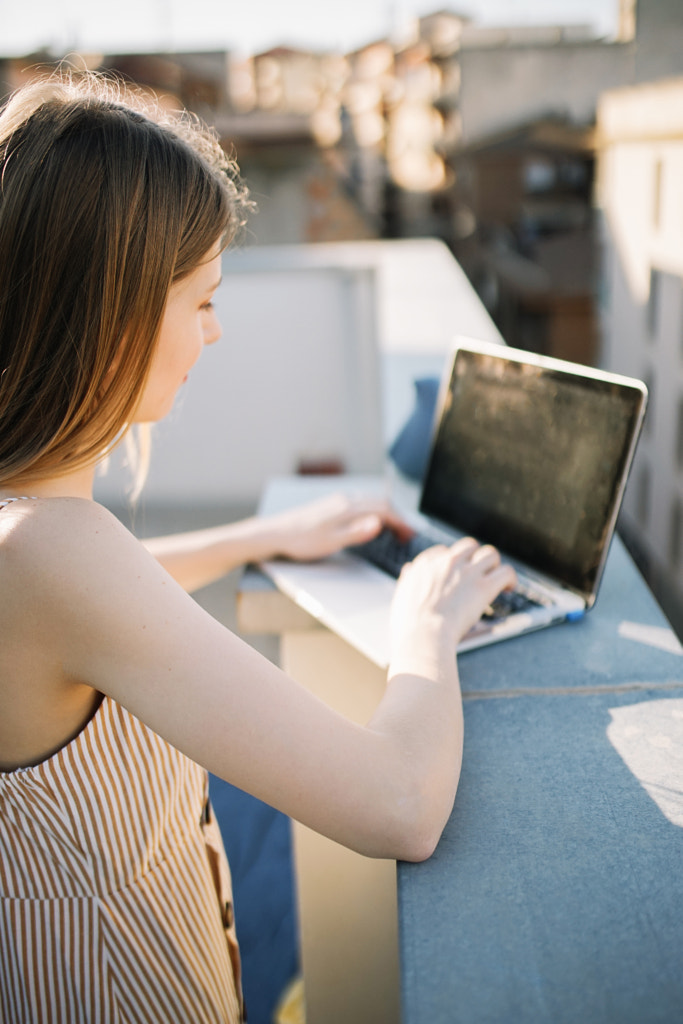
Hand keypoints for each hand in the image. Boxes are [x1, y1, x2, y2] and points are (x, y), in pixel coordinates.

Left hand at [267, 493, 411, 562]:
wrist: (276, 533)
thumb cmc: (302, 541)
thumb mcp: (331, 542)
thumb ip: (357, 532)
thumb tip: (379, 522)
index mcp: (347, 508)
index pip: (383, 509)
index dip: (400, 522)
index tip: (410, 534)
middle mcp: (344, 500)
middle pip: (379, 503)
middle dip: (397, 517)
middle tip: (406, 535)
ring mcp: (337, 501)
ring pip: (370, 502)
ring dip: (386, 514)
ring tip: (394, 530)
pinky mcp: (331, 505)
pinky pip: (360, 504)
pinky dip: (373, 512)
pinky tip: (370, 522)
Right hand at [389, 537, 516, 671]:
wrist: (422, 635)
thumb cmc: (410, 623)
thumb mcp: (401, 594)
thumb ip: (408, 579)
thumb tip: (409, 569)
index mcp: (426, 564)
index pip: (444, 551)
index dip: (453, 562)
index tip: (457, 573)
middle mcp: (448, 562)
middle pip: (469, 546)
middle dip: (475, 557)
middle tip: (479, 573)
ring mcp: (467, 572)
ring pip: (490, 553)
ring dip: (494, 565)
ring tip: (495, 578)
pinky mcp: (484, 587)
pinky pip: (506, 571)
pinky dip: (510, 579)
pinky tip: (508, 588)